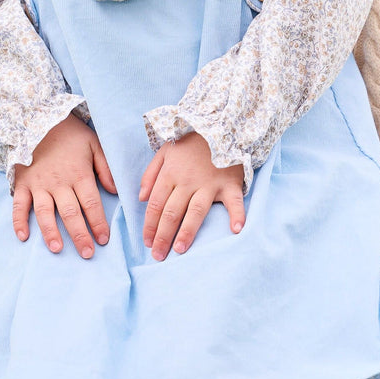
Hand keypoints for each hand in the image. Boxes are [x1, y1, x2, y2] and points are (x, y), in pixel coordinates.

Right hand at [12, 114, 115, 259]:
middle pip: (71, 213)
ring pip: (46, 213)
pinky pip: (19, 205)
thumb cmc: (68, 133)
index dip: (99, 223)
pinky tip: (23, 237)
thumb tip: (116, 191)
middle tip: (87, 254)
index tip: (104, 239)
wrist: (36, 117)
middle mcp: (59, 183)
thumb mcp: (93, 143)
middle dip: (80, 235)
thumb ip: (105, 167)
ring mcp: (38, 185)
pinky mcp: (22, 183)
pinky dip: (19, 221)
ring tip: (58, 249)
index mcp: (78, 174)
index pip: (91, 204)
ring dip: (51, 232)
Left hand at [139, 133, 244, 261]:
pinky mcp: (230, 183)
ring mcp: (210, 183)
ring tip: (180, 250)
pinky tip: (236, 230)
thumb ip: (151, 174)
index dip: (150, 225)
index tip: (147, 242)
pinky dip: (237, 215)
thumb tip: (142, 198)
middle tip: (158, 255)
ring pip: (195, 211)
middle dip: (163, 236)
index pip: (156, 204)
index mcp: (170, 174)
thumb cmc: (191, 141)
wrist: (220, 123)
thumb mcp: (164, 151)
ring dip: (187, 232)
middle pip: (172, 212)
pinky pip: (234, 202)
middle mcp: (188, 181)